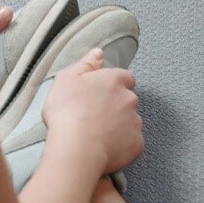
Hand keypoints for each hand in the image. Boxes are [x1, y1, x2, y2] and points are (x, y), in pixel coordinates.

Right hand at [42, 48, 143, 174]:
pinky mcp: (137, 144)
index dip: (113, 86)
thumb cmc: (68, 112)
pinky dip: (122, 146)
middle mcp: (129, 99)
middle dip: (116, 107)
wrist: (77, 148)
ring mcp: (135, 122)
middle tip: (94, 117)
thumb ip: (86, 64)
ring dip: (119, 126)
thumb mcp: (66, 80)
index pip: (124, 77)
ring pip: (130, 121)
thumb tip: (99, 53)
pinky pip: (132, 143)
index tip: (100, 96)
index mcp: (114, 81)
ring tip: (97, 136)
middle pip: (127, 100)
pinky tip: (105, 149)